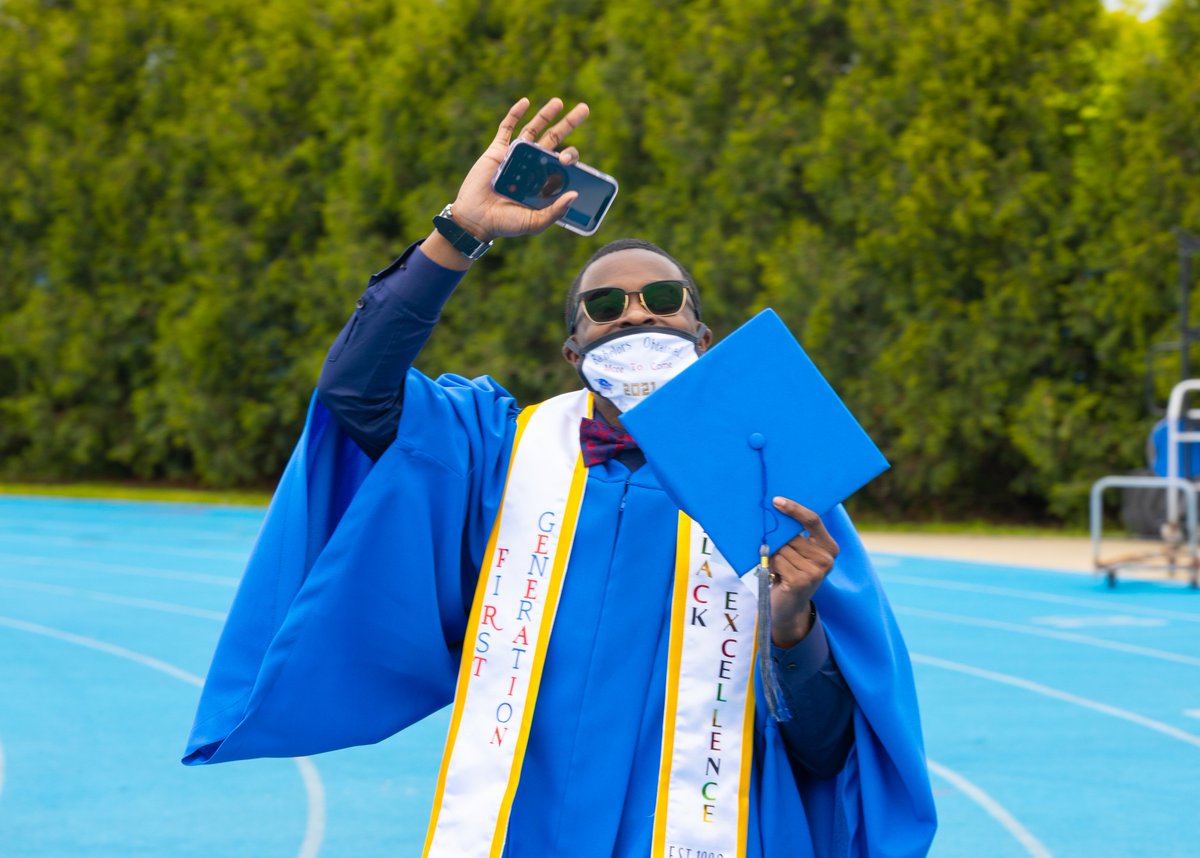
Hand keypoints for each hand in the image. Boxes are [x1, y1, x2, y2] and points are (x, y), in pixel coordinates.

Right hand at [448, 97, 589, 242]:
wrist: (476, 220)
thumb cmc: (506, 224)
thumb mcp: (534, 222)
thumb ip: (555, 211)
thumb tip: (575, 195)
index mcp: (545, 179)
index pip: (564, 161)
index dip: (570, 156)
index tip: (565, 159)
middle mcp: (533, 164)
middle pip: (554, 138)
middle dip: (569, 123)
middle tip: (584, 109)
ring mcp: (515, 155)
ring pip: (533, 129)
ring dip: (546, 114)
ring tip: (559, 101)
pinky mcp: (497, 150)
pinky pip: (507, 128)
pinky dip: (515, 114)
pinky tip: (525, 102)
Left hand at [768, 497, 838, 647]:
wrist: (788, 608)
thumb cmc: (789, 573)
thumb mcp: (797, 552)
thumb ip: (794, 536)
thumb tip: (775, 513)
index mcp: (830, 547)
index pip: (813, 520)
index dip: (794, 509)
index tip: (776, 500)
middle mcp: (827, 559)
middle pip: (792, 535)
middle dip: (778, 540)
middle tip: (778, 554)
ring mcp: (816, 571)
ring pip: (782, 547)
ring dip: (774, 555)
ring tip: (779, 568)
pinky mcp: (802, 581)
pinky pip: (778, 560)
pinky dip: (771, 565)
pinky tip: (777, 575)